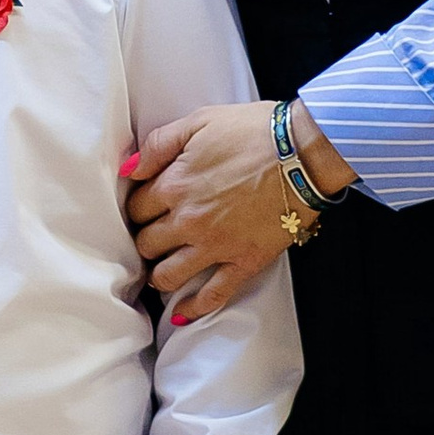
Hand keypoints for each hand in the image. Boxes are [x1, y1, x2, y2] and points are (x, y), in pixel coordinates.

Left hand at [123, 98, 354, 323]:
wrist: (304, 152)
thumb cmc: (254, 131)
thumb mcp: (200, 121)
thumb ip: (158, 145)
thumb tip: (129, 169)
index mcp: (174, 185)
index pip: (135, 209)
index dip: (136, 209)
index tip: (144, 209)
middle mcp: (188, 221)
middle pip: (147, 244)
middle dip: (145, 240)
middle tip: (153, 236)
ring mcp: (216, 246)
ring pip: (168, 275)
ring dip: (159, 275)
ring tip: (161, 270)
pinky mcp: (244, 261)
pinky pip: (213, 295)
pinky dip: (193, 308)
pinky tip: (181, 313)